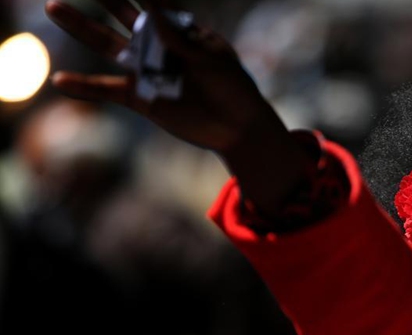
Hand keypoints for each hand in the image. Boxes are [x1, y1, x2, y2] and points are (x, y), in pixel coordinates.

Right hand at [46, 0, 313, 212]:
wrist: (238, 126)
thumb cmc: (232, 87)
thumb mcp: (211, 59)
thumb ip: (179, 39)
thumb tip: (150, 11)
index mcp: (179, 30)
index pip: (153, 1)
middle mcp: (157, 46)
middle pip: (122, 16)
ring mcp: (146, 71)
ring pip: (108, 46)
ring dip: (80, 27)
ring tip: (54, 7)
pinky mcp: (140, 98)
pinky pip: (108, 89)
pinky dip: (85, 86)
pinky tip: (60, 80)